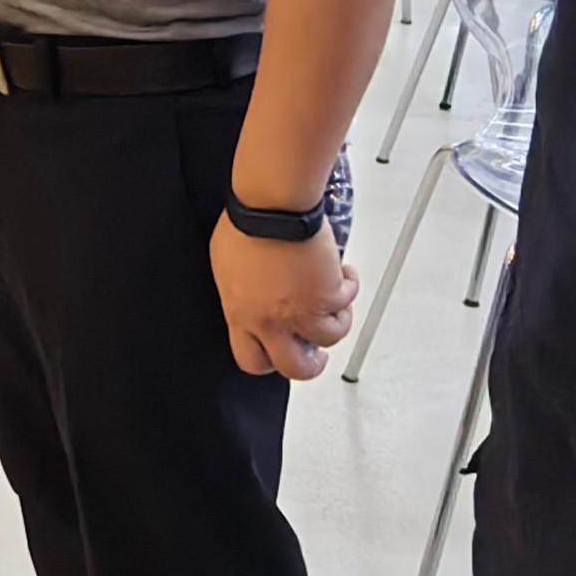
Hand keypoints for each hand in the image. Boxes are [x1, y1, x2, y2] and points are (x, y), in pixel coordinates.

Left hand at [211, 207, 356, 380]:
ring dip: (338, 320)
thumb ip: (240, 293)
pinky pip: (347, 302)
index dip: (269, 361)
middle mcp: (271, 320)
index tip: (280, 353)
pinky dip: (349, 287)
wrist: (270, 207)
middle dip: (312, 365)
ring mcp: (301, 312)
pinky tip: (343, 273)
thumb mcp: (226, 268)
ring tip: (337, 303)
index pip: (250, 359)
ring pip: (331, 338)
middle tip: (319, 353)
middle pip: (296, 367)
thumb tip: (249, 297)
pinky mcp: (327, 296)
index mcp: (241, 315)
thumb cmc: (246, 225)